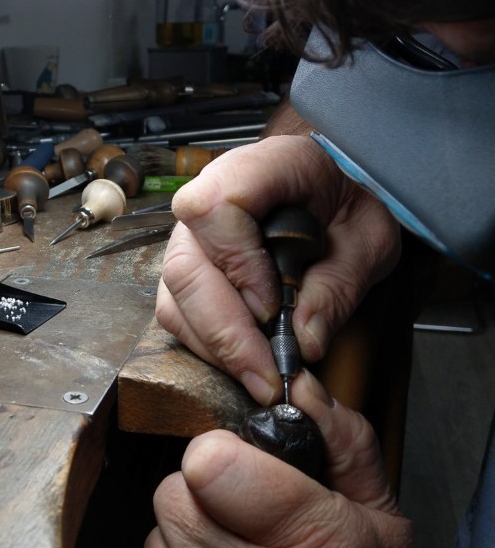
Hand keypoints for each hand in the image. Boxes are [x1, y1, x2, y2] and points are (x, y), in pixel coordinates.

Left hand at [142, 371, 483, 547]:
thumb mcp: (382, 522)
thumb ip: (339, 440)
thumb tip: (296, 386)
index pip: (208, 462)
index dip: (221, 453)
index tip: (239, 465)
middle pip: (173, 494)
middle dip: (203, 493)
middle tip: (243, 518)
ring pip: (156, 539)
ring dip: (188, 540)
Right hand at [156, 128, 400, 403]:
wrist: (335, 185)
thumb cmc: (351, 198)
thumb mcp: (371, 238)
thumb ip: (340, 284)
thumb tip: (305, 340)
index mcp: (264, 166)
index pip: (218, 206)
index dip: (238, 263)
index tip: (272, 308)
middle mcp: (212, 196)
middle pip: (186, 265)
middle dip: (225, 331)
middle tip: (268, 377)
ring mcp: (194, 234)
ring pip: (175, 297)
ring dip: (217, 347)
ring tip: (263, 380)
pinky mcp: (192, 267)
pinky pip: (180, 312)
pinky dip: (211, 346)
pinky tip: (248, 364)